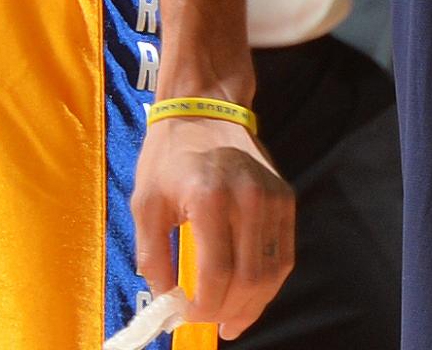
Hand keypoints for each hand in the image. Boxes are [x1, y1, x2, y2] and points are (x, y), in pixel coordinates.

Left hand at [132, 114, 291, 339]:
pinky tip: (251, 294)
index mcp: (209, 199)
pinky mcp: (285, 197)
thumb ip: (153, 256)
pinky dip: (270, 281)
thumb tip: (167, 302)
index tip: (189, 316)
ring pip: (272, 272)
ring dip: (254, 304)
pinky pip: (283, 253)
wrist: (204, 107)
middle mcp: (248, 198)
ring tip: (233, 320)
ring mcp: (272, 198)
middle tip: (213, 325)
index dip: (205, 306)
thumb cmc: (168, 156)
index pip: (217, 273)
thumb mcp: (145, 203)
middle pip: (249, 279)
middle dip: (229, 311)